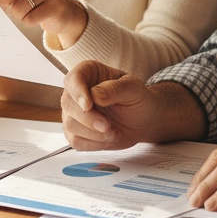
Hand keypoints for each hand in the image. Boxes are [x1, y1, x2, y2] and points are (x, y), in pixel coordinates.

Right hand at [61, 60, 205, 150]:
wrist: (148, 118)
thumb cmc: (143, 99)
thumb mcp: (134, 89)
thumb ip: (114, 89)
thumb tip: (95, 95)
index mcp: (88, 73)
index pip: (73, 80)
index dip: (78, 93)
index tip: (91, 105)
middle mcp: (78, 91)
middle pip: (68, 106)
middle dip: (90, 121)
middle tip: (110, 128)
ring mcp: (75, 113)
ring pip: (71, 126)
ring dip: (93, 134)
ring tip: (114, 132)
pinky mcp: (79, 131)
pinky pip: (75, 142)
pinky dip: (92, 144)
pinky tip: (109, 138)